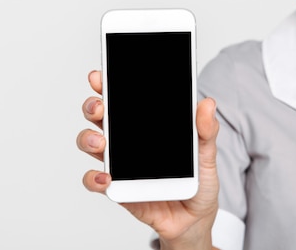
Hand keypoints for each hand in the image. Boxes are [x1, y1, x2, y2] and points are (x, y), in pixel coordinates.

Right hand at [77, 71, 219, 249]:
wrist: (195, 220)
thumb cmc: (198, 183)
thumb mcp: (207, 154)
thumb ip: (206, 131)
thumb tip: (207, 103)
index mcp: (148, 127)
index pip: (125, 100)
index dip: (109, 85)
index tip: (101, 75)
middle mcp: (129, 141)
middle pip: (101, 116)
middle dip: (94, 105)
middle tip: (100, 105)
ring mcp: (121, 164)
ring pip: (91, 143)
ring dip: (88, 138)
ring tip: (99, 140)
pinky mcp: (118, 189)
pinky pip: (96, 181)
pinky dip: (94, 178)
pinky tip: (106, 177)